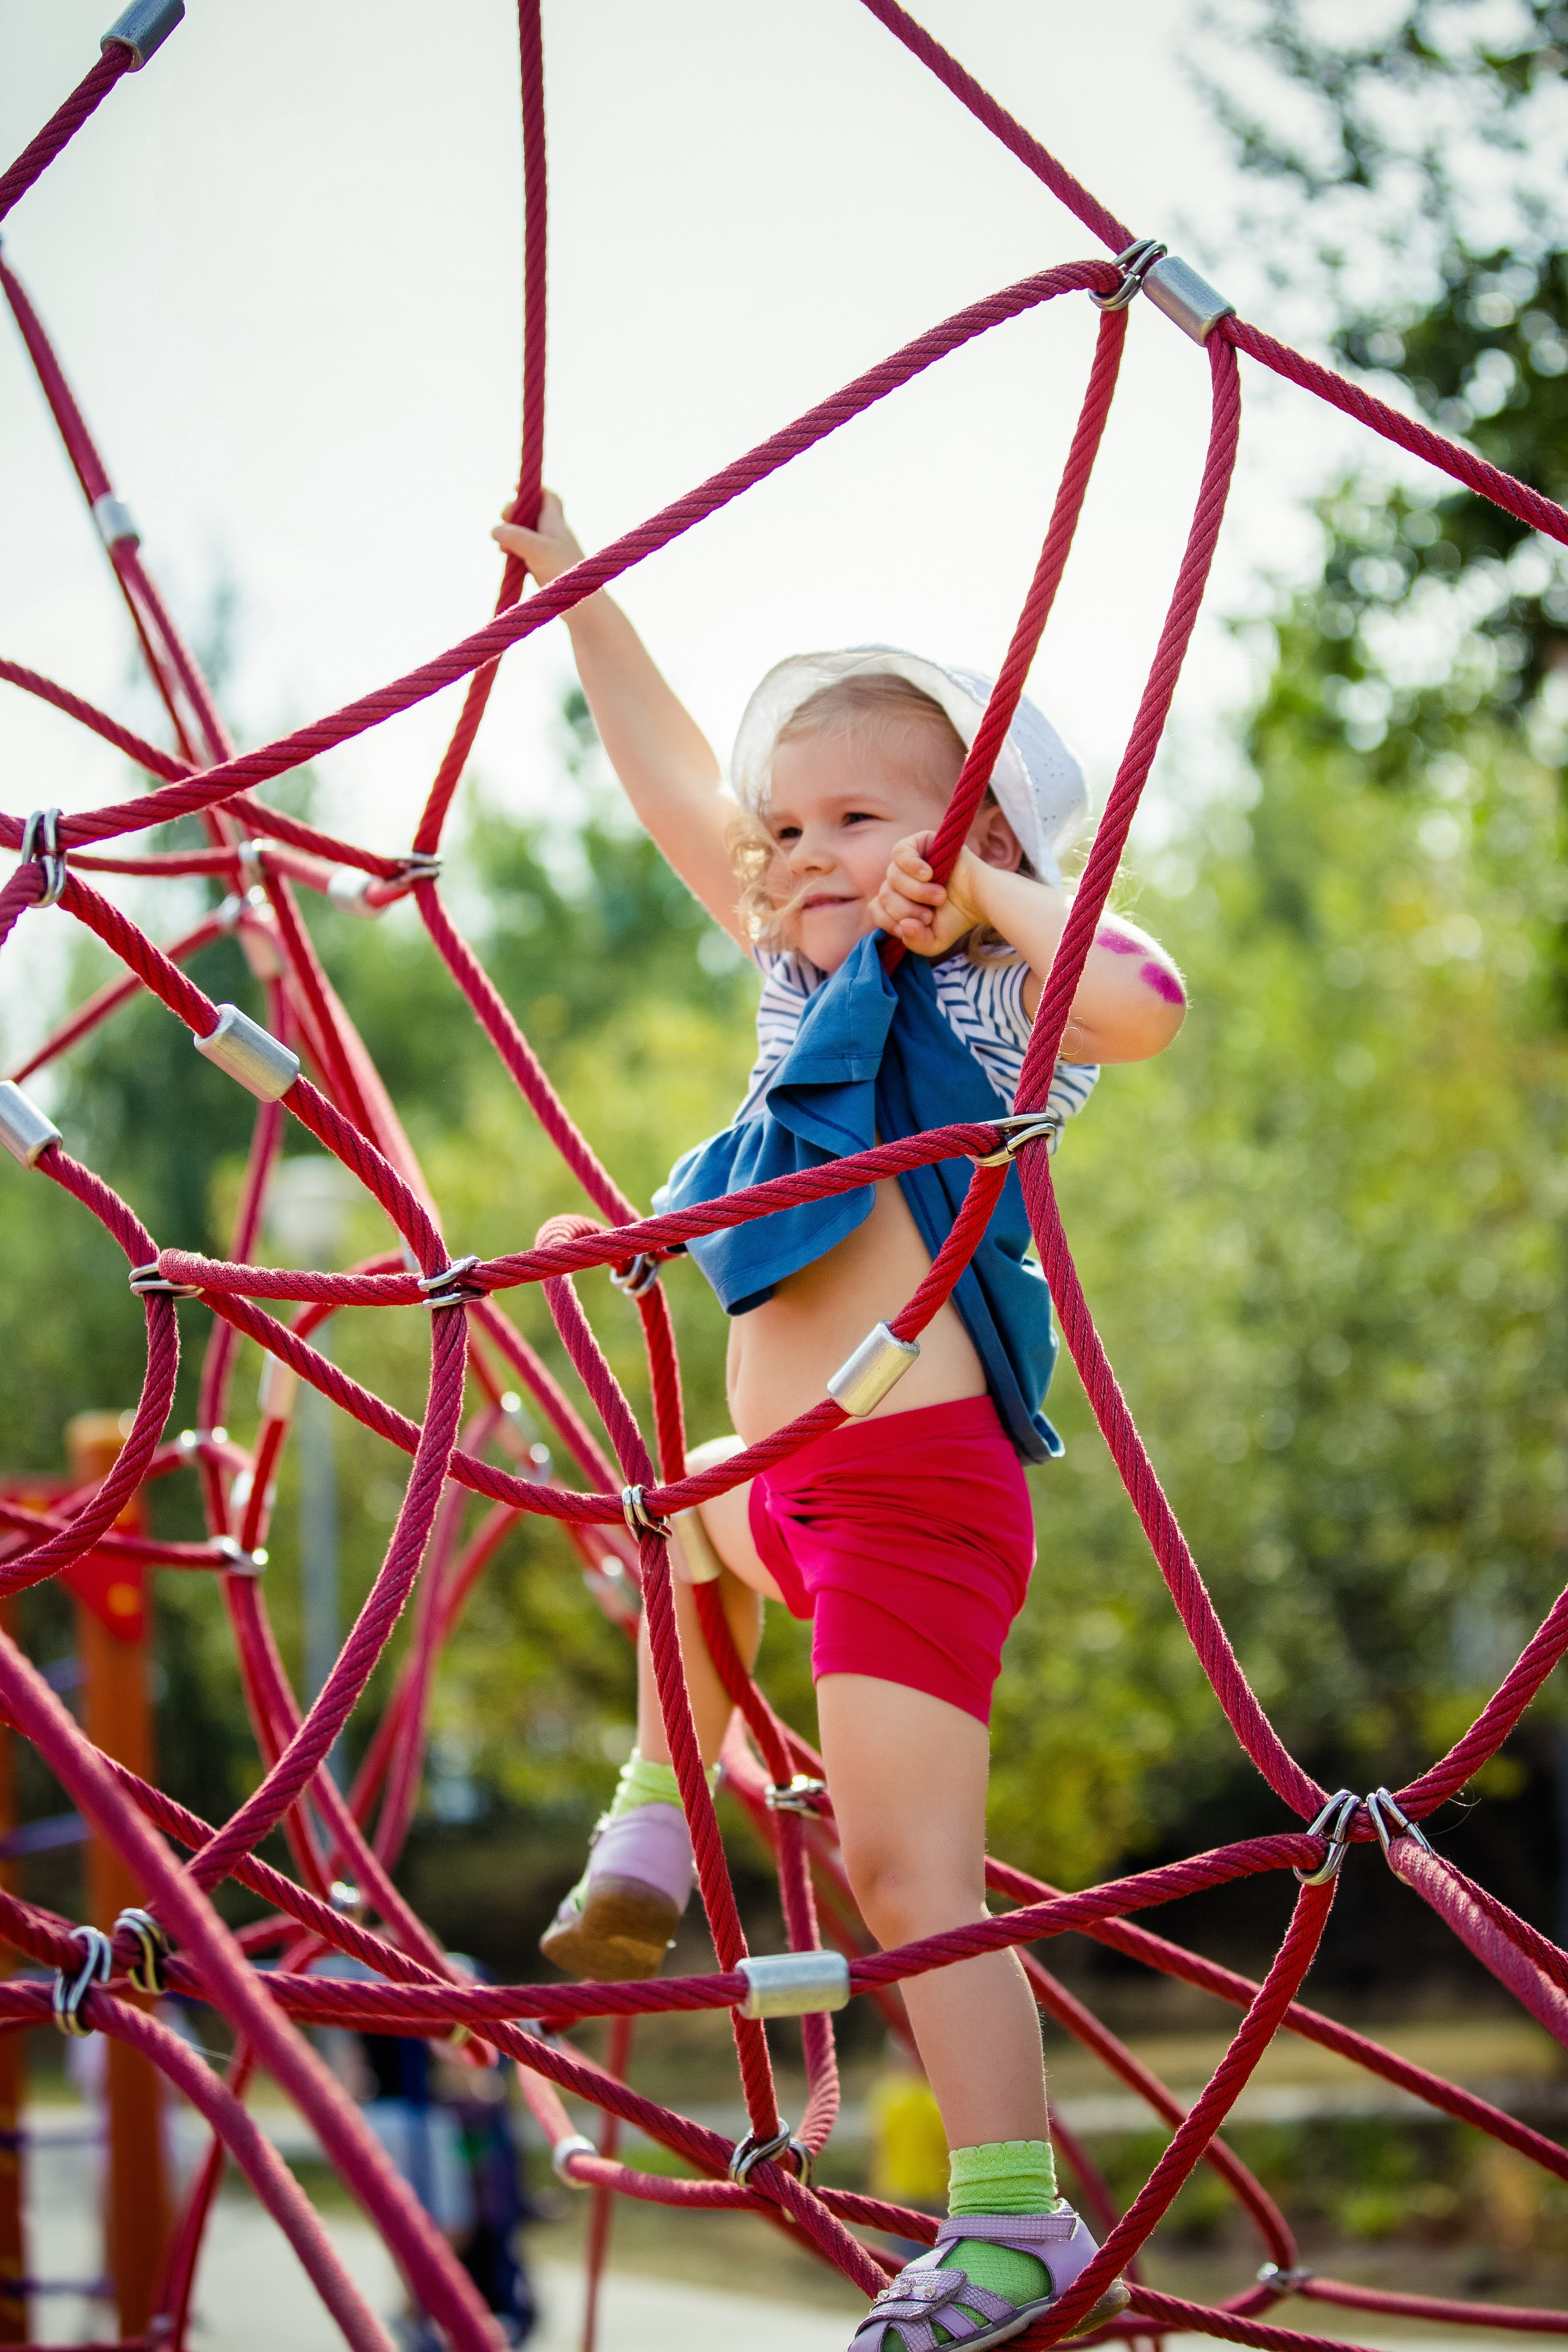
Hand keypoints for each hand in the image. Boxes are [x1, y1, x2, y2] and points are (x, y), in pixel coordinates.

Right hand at [491, 488, 582, 586]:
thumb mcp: (537, 549)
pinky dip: (516, 551)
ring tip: (501, 543)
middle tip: (504, 519)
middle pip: (533, 514)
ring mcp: (550, 552)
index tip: (516, 489)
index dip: (534, 489)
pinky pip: (527, 553)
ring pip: (528, 535)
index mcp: (556, 523)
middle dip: (515, 513)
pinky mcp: (546, 569)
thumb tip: (495, 530)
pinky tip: (507, 556)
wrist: (583, 604)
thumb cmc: (565, 572)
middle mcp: (554, 535)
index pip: (549, 497)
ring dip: (512, 534)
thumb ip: (515, 537)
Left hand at [870, 833, 985, 955]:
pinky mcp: (920, 842)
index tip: (914, 926)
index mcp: (897, 899)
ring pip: (892, 876)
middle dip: (906, 909)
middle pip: (885, 893)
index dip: (889, 920)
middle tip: (931, 914)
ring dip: (916, 891)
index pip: (876, 908)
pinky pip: (900, 851)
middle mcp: (900, 880)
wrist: (982, 900)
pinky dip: (911, 866)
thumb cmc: (957, 919)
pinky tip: (929, 874)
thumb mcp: (933, 941)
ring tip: (939, 896)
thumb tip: (904, 926)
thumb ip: (914, 942)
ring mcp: (909, 861)